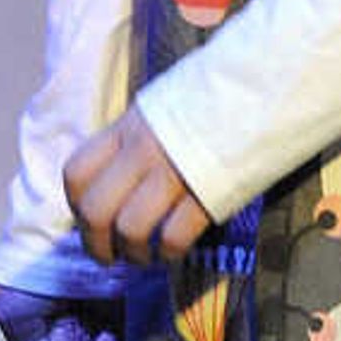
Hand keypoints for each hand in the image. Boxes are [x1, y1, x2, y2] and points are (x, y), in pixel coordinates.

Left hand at [63, 107, 209, 267]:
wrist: (265, 83)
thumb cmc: (211, 100)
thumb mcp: (161, 109)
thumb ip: (134, 141)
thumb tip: (114, 181)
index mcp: (129, 127)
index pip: (76, 174)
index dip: (76, 206)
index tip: (88, 220)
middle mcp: (144, 150)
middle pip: (96, 211)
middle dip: (97, 245)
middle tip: (109, 256)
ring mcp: (175, 172)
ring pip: (131, 230)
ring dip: (134, 253)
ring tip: (145, 256)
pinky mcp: (207, 192)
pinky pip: (175, 236)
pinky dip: (169, 252)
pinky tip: (173, 250)